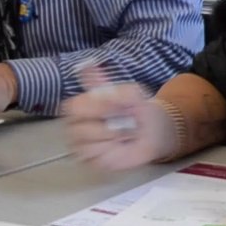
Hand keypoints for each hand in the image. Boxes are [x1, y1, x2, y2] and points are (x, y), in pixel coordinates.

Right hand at [62, 80, 176, 170]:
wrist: (151, 132)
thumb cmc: (135, 110)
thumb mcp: (132, 92)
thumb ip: (109, 84)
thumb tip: (89, 66)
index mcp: (81, 105)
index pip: (73, 106)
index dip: (96, 106)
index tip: (119, 105)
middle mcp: (75, 124)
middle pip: (78, 126)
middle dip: (107, 122)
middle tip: (126, 120)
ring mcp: (79, 143)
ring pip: (88, 141)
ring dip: (113, 135)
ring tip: (126, 132)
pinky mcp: (87, 159)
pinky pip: (94, 155)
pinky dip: (111, 149)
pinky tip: (119, 144)